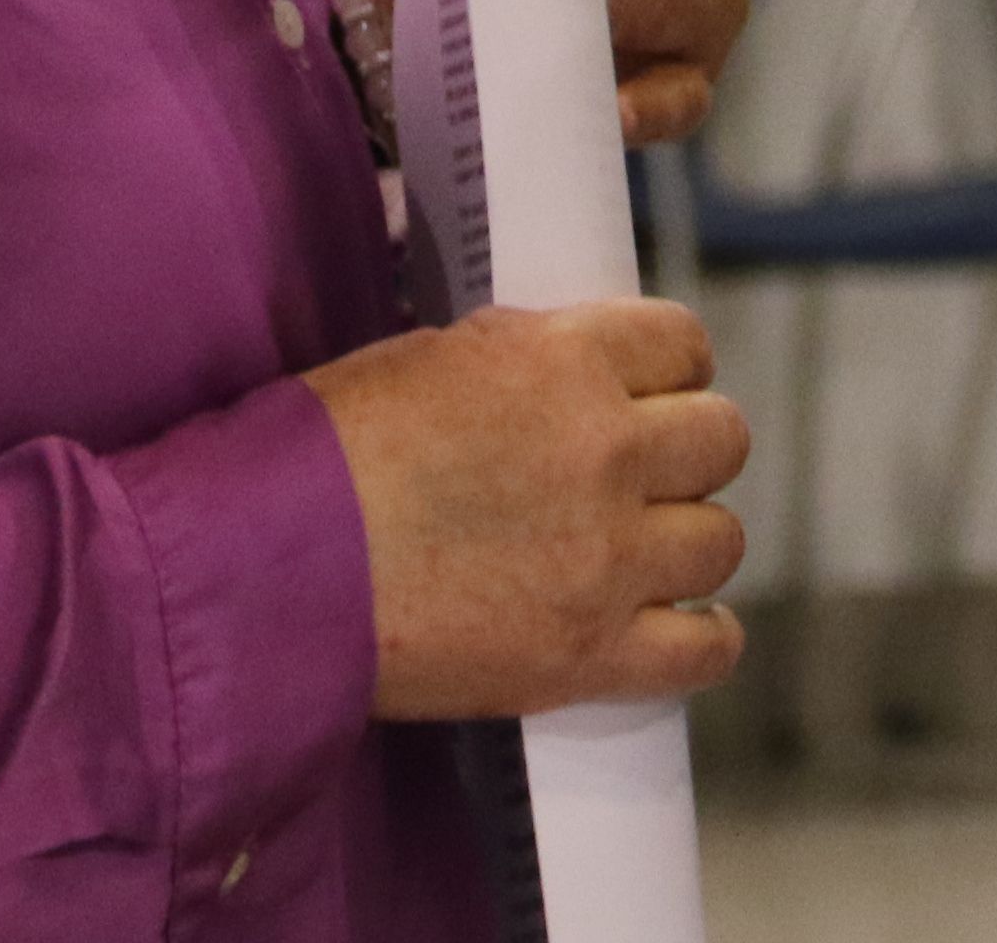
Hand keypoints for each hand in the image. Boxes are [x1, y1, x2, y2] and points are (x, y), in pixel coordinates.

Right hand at [312, 298, 750, 716]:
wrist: (275, 566)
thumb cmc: (328, 451)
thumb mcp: (432, 357)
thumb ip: (523, 358)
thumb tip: (565, 365)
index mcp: (565, 360)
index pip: (682, 343)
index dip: (668, 371)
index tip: (647, 395)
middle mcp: (605, 453)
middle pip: (721, 438)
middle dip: (683, 453)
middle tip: (636, 476)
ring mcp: (607, 560)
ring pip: (721, 540)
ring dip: (684, 542)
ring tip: (640, 553)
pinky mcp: (590, 654)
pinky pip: (706, 648)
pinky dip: (699, 637)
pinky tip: (668, 624)